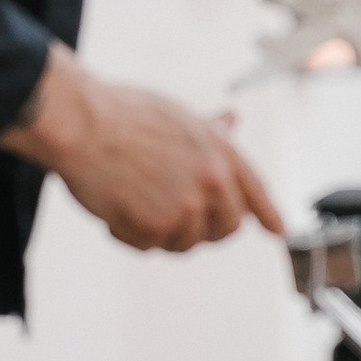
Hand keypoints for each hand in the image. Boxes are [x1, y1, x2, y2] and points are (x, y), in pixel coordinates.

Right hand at [0, 45, 285, 252]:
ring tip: (131, 198)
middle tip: (168, 214)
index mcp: (220, 150)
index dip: (267, 213)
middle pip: (225, 228)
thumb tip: (232, 120)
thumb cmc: (121, 112)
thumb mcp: (177, 115)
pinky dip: (129, 235)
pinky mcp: (157, 227)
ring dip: (159, 231)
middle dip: (201, 228)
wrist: (82, 123)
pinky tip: (113, 207)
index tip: (278, 231)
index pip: (254, 189)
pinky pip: (148, 247)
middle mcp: (213, 180)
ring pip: (184, 243)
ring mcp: (187, 206)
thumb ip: (208, 131)